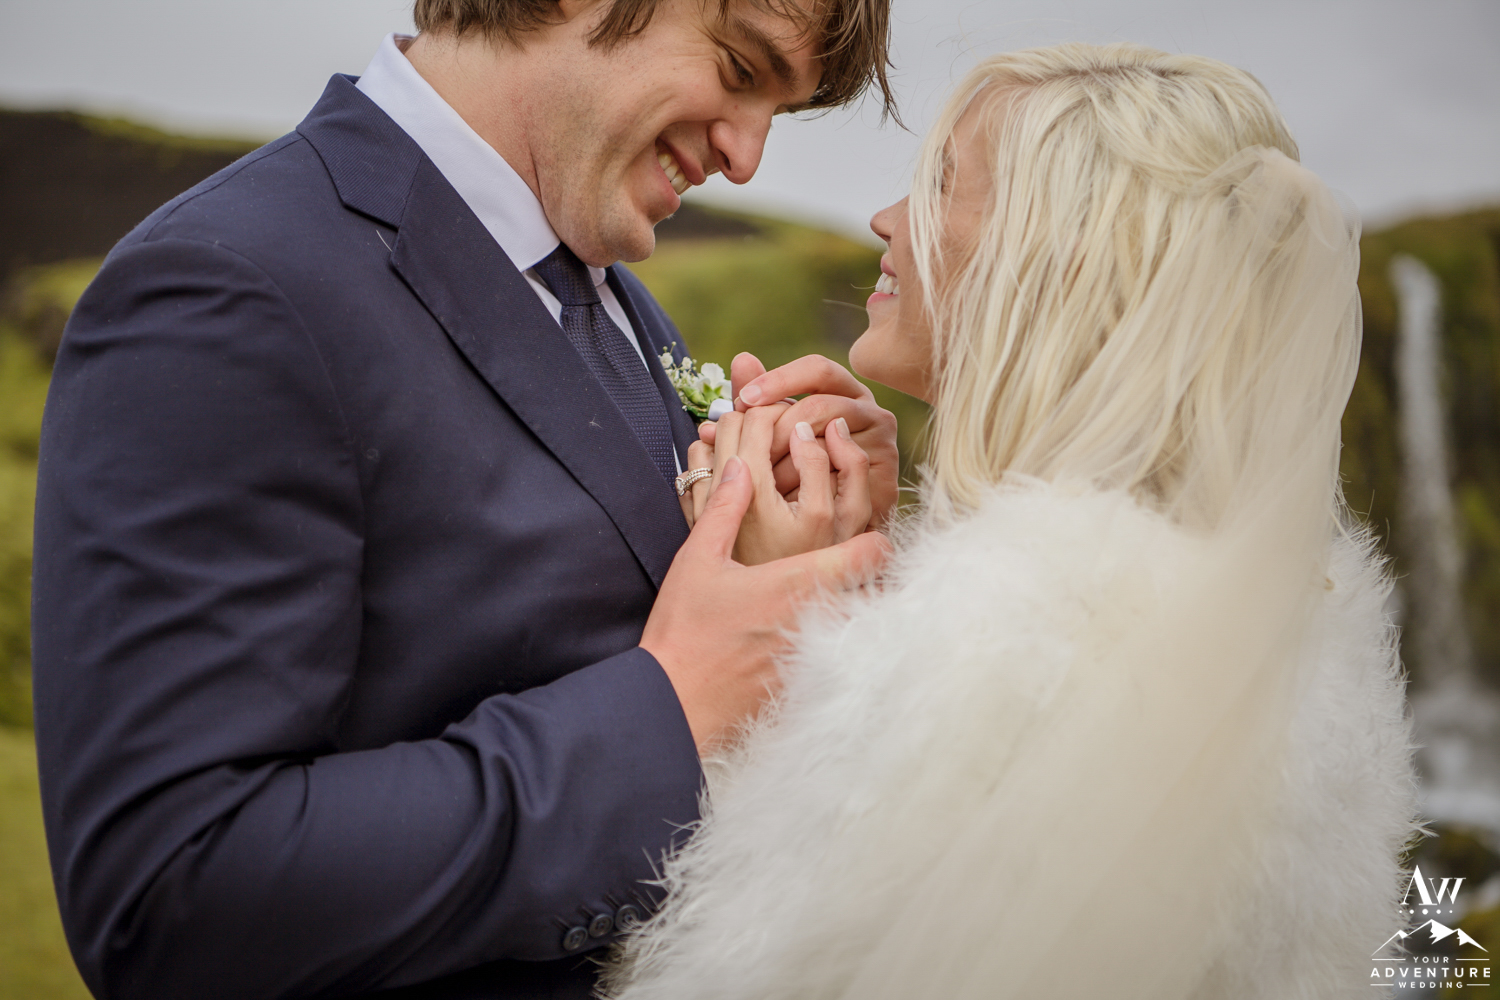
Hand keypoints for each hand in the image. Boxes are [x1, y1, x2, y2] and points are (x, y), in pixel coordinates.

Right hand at [643, 456, 889, 750]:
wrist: (672, 701)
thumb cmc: (683, 628)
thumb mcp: (698, 557)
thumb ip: (725, 507)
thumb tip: (740, 465)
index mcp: (800, 580)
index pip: (872, 555)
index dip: (874, 542)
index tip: (859, 538)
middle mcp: (819, 617)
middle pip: (880, 593)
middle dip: (874, 580)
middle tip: (852, 568)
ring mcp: (816, 654)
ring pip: (865, 627)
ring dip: (859, 612)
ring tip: (836, 602)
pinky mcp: (807, 682)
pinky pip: (843, 658)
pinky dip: (840, 644)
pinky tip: (810, 637)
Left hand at [700, 353, 898, 525]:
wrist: (832, 525)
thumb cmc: (800, 472)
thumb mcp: (774, 431)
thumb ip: (759, 400)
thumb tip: (741, 358)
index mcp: (842, 389)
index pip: (816, 369)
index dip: (780, 379)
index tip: (743, 400)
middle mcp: (866, 406)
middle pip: (820, 404)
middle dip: (778, 426)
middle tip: (746, 449)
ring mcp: (881, 435)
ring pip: (829, 439)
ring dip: (791, 459)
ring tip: (762, 478)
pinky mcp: (886, 466)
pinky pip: (844, 470)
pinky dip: (813, 482)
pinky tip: (787, 496)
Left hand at [709, 406, 871, 564]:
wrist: (747, 629)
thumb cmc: (804, 570)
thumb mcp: (830, 519)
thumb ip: (824, 467)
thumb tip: (808, 430)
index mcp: (752, 483)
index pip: (757, 416)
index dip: (781, 408)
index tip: (799, 421)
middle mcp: (719, 490)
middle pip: (729, 423)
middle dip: (756, 418)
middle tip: (783, 434)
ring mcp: (701, 507)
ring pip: (706, 445)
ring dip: (731, 440)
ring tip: (761, 455)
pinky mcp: (694, 524)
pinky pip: (693, 476)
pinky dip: (711, 466)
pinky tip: (738, 480)